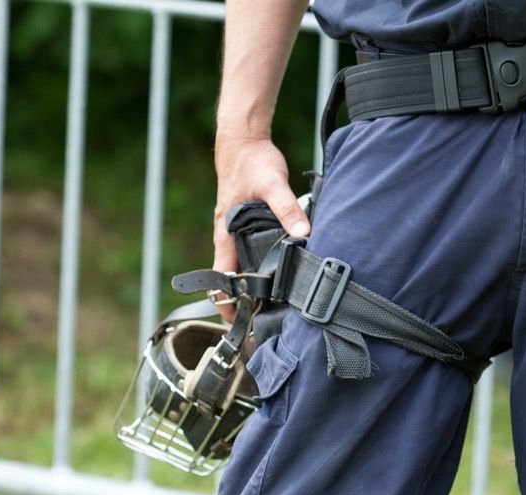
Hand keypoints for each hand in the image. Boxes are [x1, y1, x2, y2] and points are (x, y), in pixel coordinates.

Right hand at [210, 135, 310, 320]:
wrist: (244, 140)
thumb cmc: (252, 161)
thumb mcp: (273, 184)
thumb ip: (289, 209)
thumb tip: (304, 235)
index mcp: (226, 233)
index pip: (221, 278)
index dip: (227, 302)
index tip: (240, 321)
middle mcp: (228, 236)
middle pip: (232, 279)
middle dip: (243, 301)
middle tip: (264, 323)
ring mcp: (236, 231)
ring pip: (243, 266)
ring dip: (255, 286)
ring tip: (275, 308)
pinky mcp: (248, 224)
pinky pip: (252, 252)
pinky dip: (263, 267)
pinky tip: (282, 275)